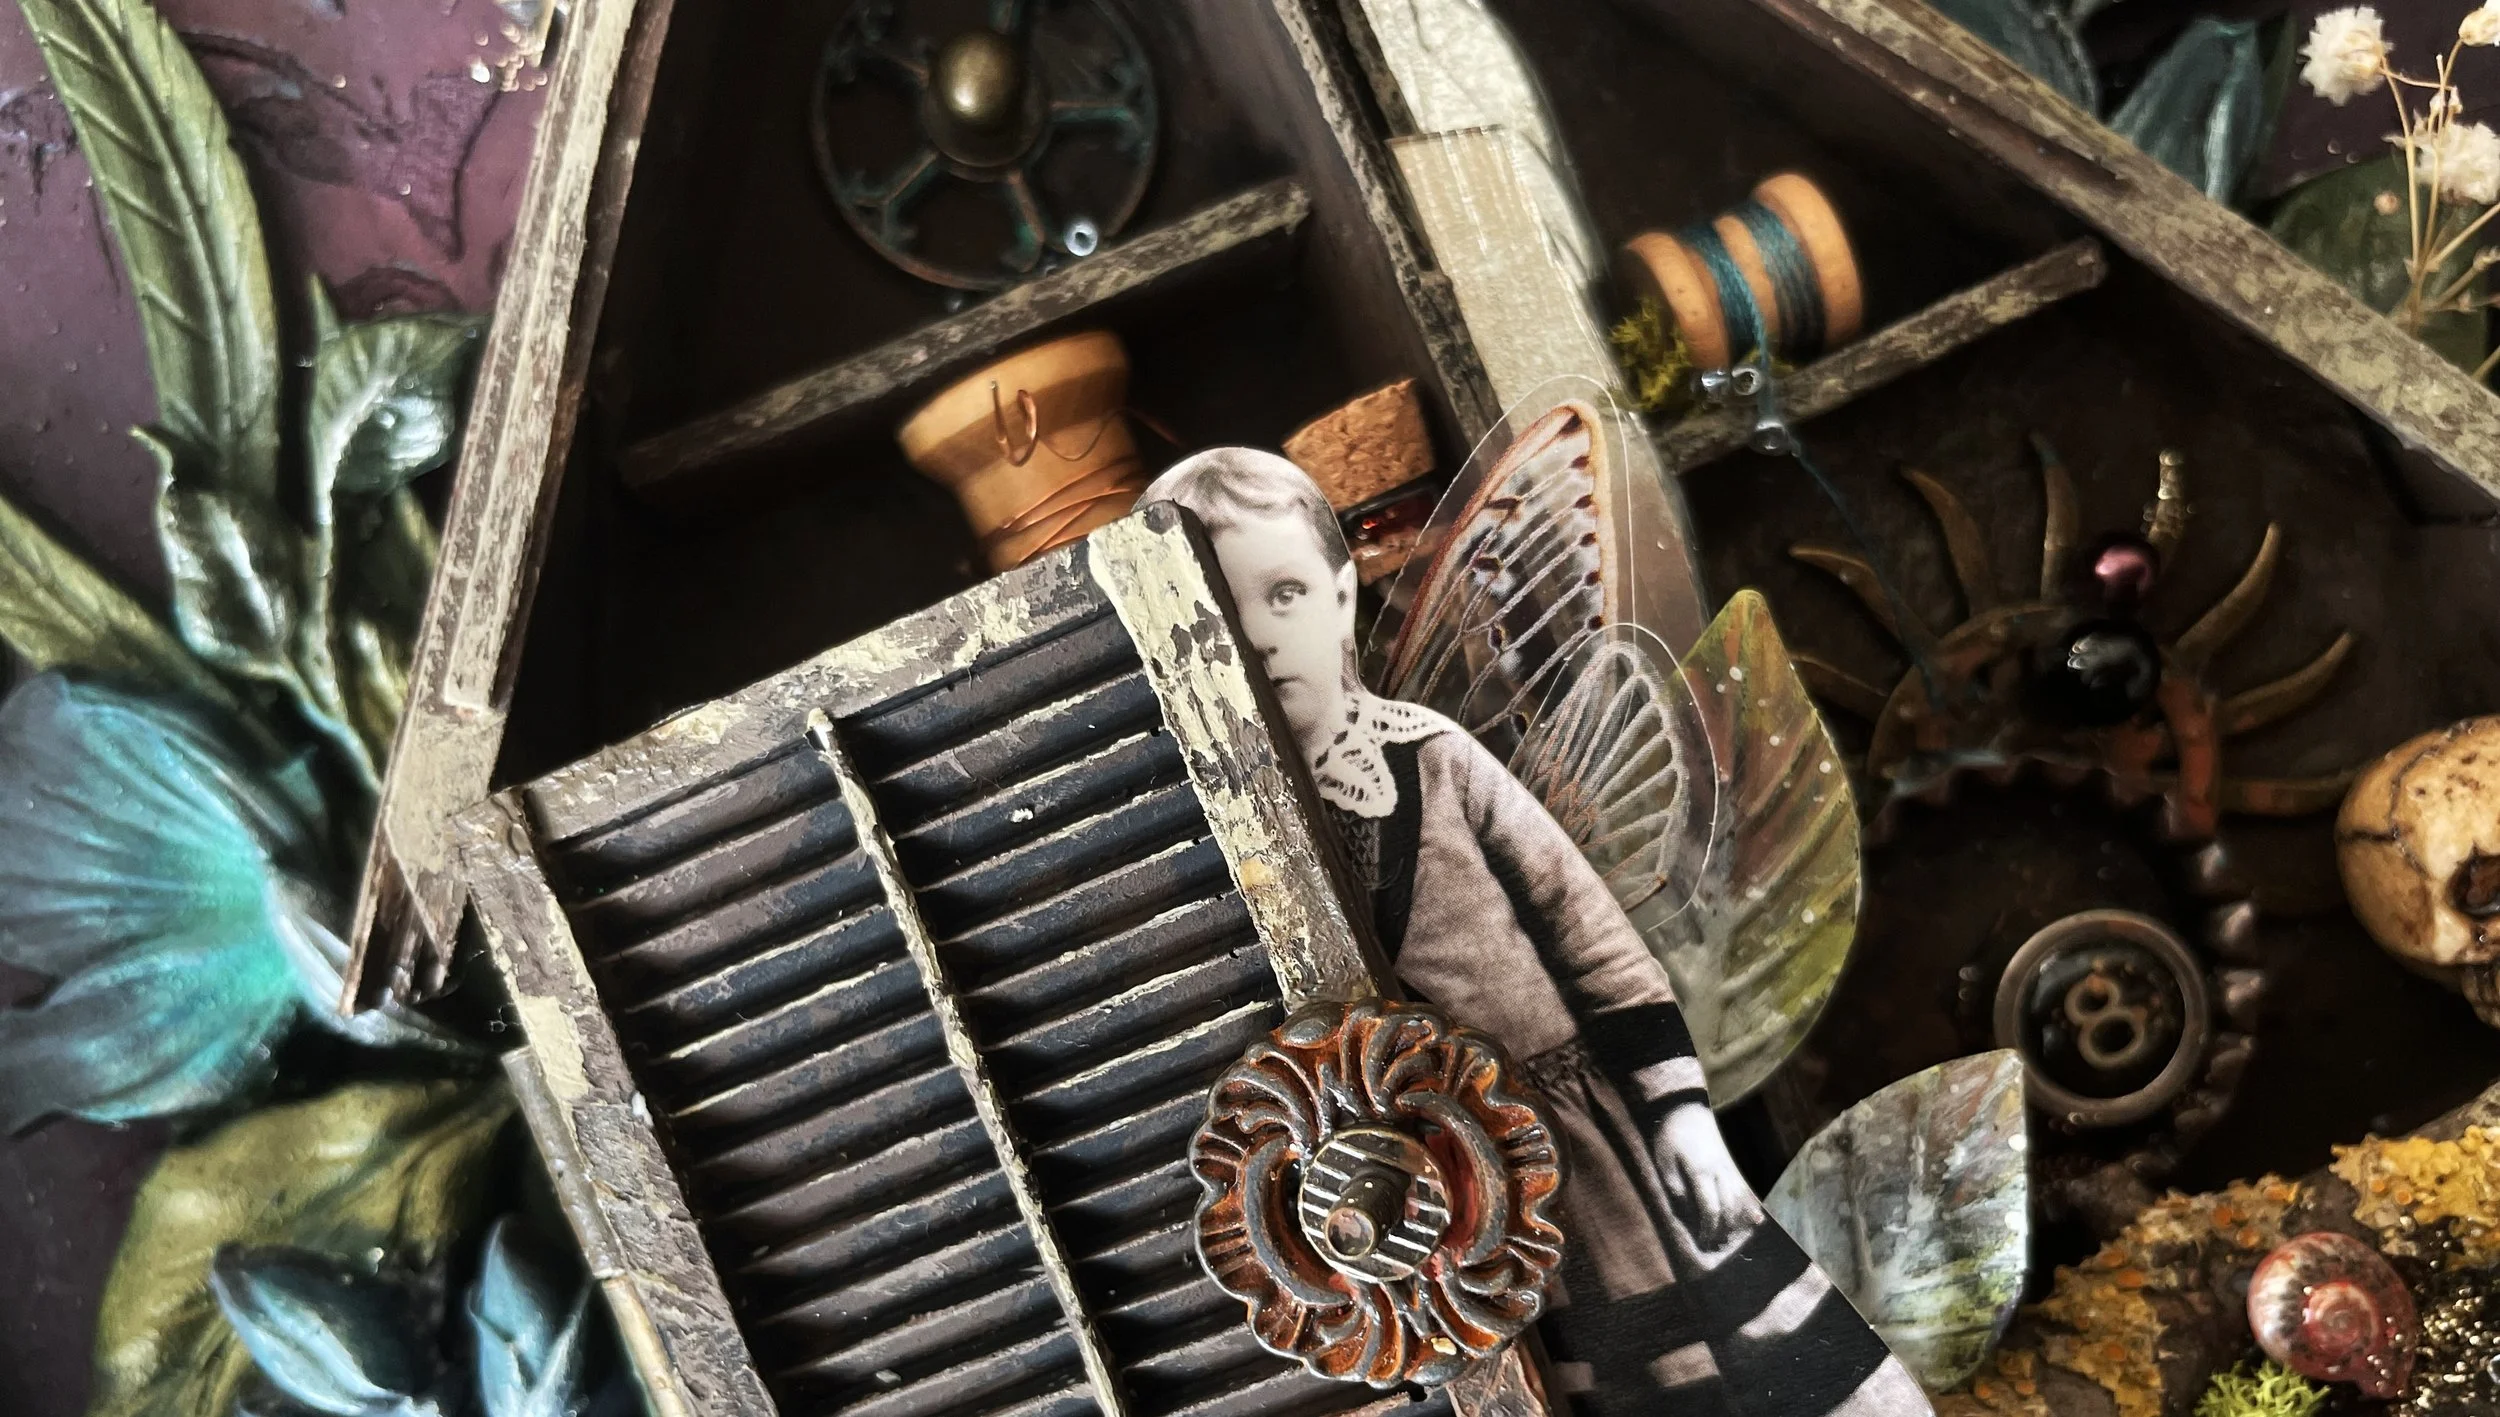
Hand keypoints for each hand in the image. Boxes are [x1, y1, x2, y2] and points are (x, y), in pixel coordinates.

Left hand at [1653, 1102, 1751, 1250]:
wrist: (1686, 1107)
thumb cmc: (1671, 1136)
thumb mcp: (1663, 1161)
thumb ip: (1675, 1188)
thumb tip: (1688, 1211)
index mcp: (1700, 1172)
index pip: (1711, 1209)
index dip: (1709, 1229)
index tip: (1704, 1240)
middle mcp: (1721, 1170)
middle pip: (1731, 1207)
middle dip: (1725, 1228)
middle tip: (1716, 1241)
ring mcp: (1732, 1165)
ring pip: (1744, 1197)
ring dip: (1742, 1218)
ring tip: (1736, 1232)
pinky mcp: (1737, 1160)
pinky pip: (1751, 1184)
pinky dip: (1755, 1201)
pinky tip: (1759, 1215)